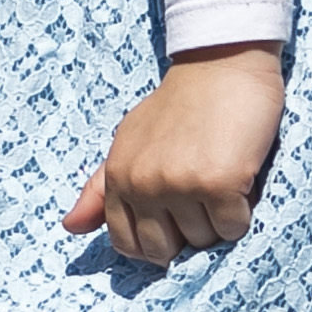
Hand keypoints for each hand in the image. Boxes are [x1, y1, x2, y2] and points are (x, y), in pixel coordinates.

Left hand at [65, 44, 287, 275]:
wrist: (222, 62)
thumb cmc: (179, 104)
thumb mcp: (130, 142)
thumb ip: (100, 188)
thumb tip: (69, 227)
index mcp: (118, 175)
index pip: (126, 243)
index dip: (154, 241)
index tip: (173, 221)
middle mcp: (143, 183)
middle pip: (165, 250)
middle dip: (186, 234)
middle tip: (199, 195)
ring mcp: (180, 184)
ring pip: (203, 241)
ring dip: (217, 218)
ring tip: (220, 175)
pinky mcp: (219, 183)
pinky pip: (233, 228)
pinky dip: (242, 211)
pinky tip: (239, 176)